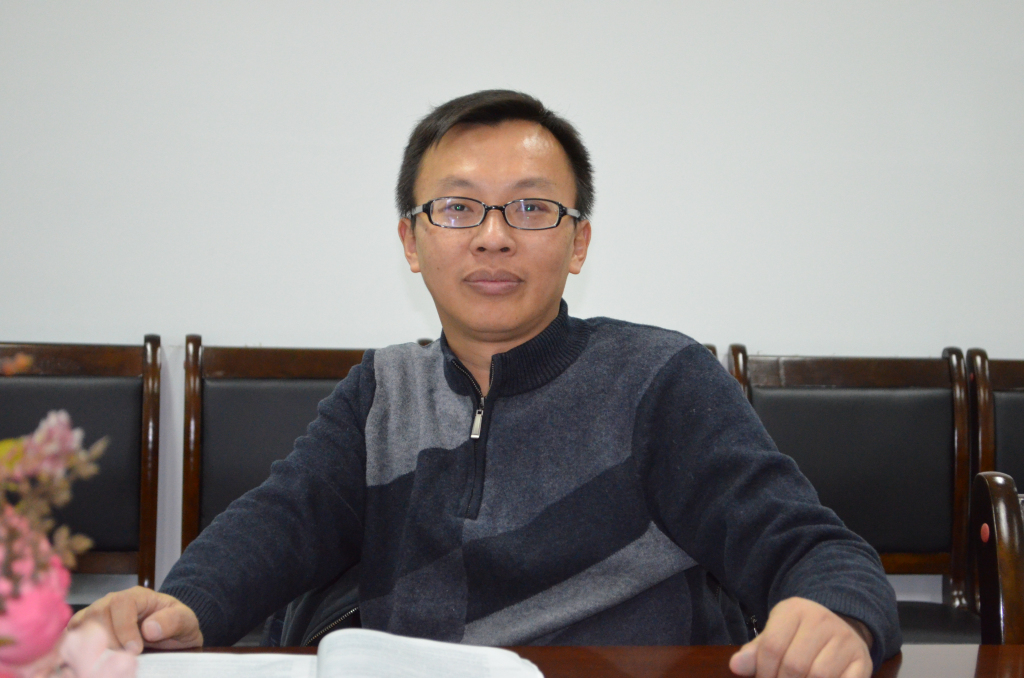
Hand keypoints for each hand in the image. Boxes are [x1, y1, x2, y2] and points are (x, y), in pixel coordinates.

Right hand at [67, 586, 202, 653]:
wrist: (170, 635)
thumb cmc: (176, 625)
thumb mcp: (186, 621)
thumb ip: (173, 620)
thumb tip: (149, 628)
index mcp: (136, 596)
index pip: (120, 604)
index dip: (124, 628)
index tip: (135, 649)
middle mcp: (110, 603)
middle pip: (96, 617)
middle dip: (109, 643)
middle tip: (122, 662)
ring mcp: (94, 617)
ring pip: (79, 628)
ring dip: (91, 651)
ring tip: (107, 666)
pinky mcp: (84, 634)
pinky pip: (69, 640)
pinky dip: (73, 654)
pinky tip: (88, 666)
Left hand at [729, 597, 871, 677]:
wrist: (842, 624)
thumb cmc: (799, 634)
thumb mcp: (776, 633)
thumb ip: (755, 652)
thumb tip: (736, 666)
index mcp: (794, 610)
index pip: (771, 647)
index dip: (763, 672)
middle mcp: (822, 621)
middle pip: (794, 665)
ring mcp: (845, 640)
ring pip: (819, 676)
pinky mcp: (863, 661)